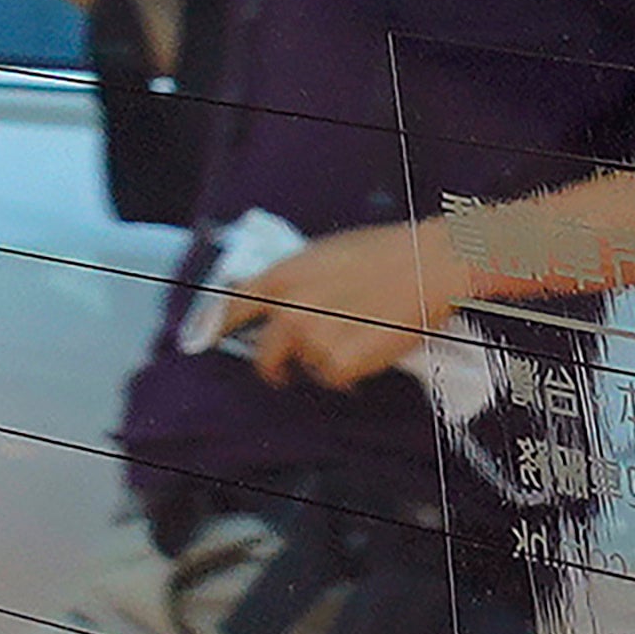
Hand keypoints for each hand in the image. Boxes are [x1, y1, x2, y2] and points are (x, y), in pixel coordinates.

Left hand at [201, 218, 471, 391]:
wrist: (428, 264)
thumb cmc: (384, 253)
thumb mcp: (322, 255)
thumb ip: (293, 282)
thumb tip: (276, 303)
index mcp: (280, 277)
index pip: (229, 309)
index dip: (216, 328)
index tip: (206, 340)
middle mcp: (287, 311)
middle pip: (261, 357)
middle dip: (274, 367)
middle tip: (288, 371)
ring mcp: (310, 339)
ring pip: (306, 368)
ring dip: (325, 362)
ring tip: (356, 339)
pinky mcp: (337, 363)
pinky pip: (334, 380)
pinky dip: (350, 375)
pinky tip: (368, 354)